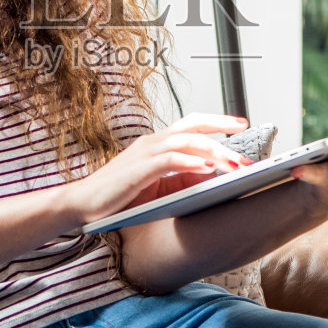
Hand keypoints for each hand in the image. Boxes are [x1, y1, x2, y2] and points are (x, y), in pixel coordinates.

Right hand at [74, 112, 252, 222]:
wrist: (82, 205)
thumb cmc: (119, 197)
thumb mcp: (158, 187)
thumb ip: (181, 179)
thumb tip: (214, 178)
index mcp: (157, 144)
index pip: (191, 124)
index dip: (216, 121)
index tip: (241, 124)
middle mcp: (152, 142)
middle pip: (192, 125)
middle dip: (221, 126)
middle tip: (245, 133)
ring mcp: (144, 154)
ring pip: (186, 142)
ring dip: (214, 151)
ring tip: (235, 163)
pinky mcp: (137, 170)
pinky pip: (168, 160)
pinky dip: (189, 162)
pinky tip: (206, 168)